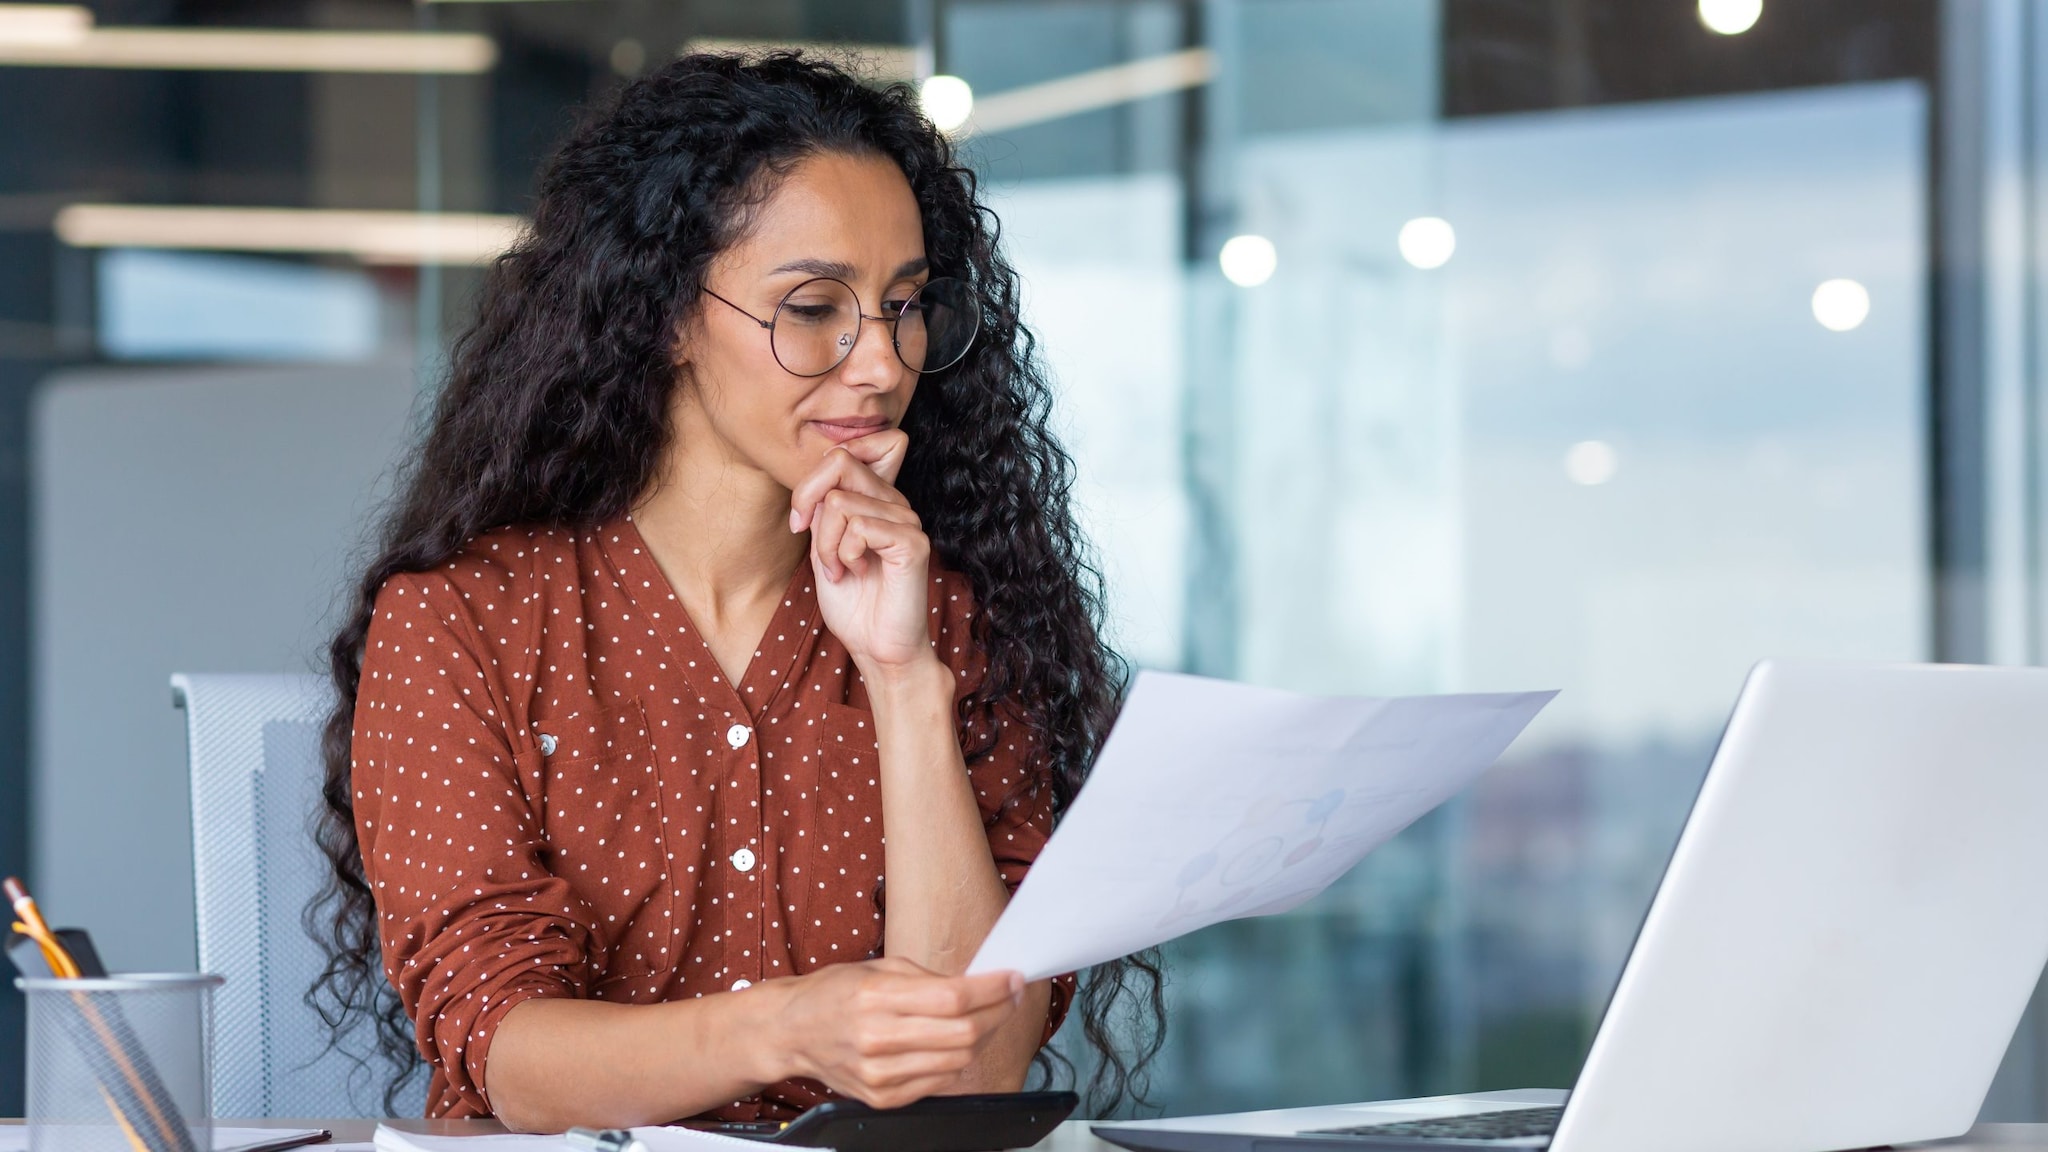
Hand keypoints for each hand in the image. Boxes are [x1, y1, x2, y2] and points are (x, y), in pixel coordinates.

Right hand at [769, 957, 1023, 1108]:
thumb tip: (980, 985)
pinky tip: (955, 1042)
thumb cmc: (835, 993)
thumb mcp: (878, 968)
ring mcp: (880, 1074)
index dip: (992, 988)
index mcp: (876, 997)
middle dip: (998, 1012)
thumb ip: (929, 979)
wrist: (792, 1032)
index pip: (953, 998)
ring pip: (958, 1062)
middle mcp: (877, 1038)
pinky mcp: (882, 1098)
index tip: (1012, 978)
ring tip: (986, 1017)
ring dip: (982, 1037)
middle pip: (963, 1032)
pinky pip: (940, 1083)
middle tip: (1009, 996)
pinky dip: (957, 1062)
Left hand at [789, 430, 935, 673]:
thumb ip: (822, 511)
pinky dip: (844, 554)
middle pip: (839, 462)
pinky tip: (857, 572)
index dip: (812, 477)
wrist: (877, 648)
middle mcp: (895, 503)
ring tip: (839, 570)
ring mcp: (907, 520)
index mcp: (876, 500)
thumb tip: (818, 484)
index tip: (800, 519)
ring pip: (839, 502)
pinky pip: (860, 526)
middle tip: (808, 540)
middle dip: (807, 501)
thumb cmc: (852, 604)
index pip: (846, 451)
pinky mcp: (913, 543)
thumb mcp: (823, 548)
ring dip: (825, 544)